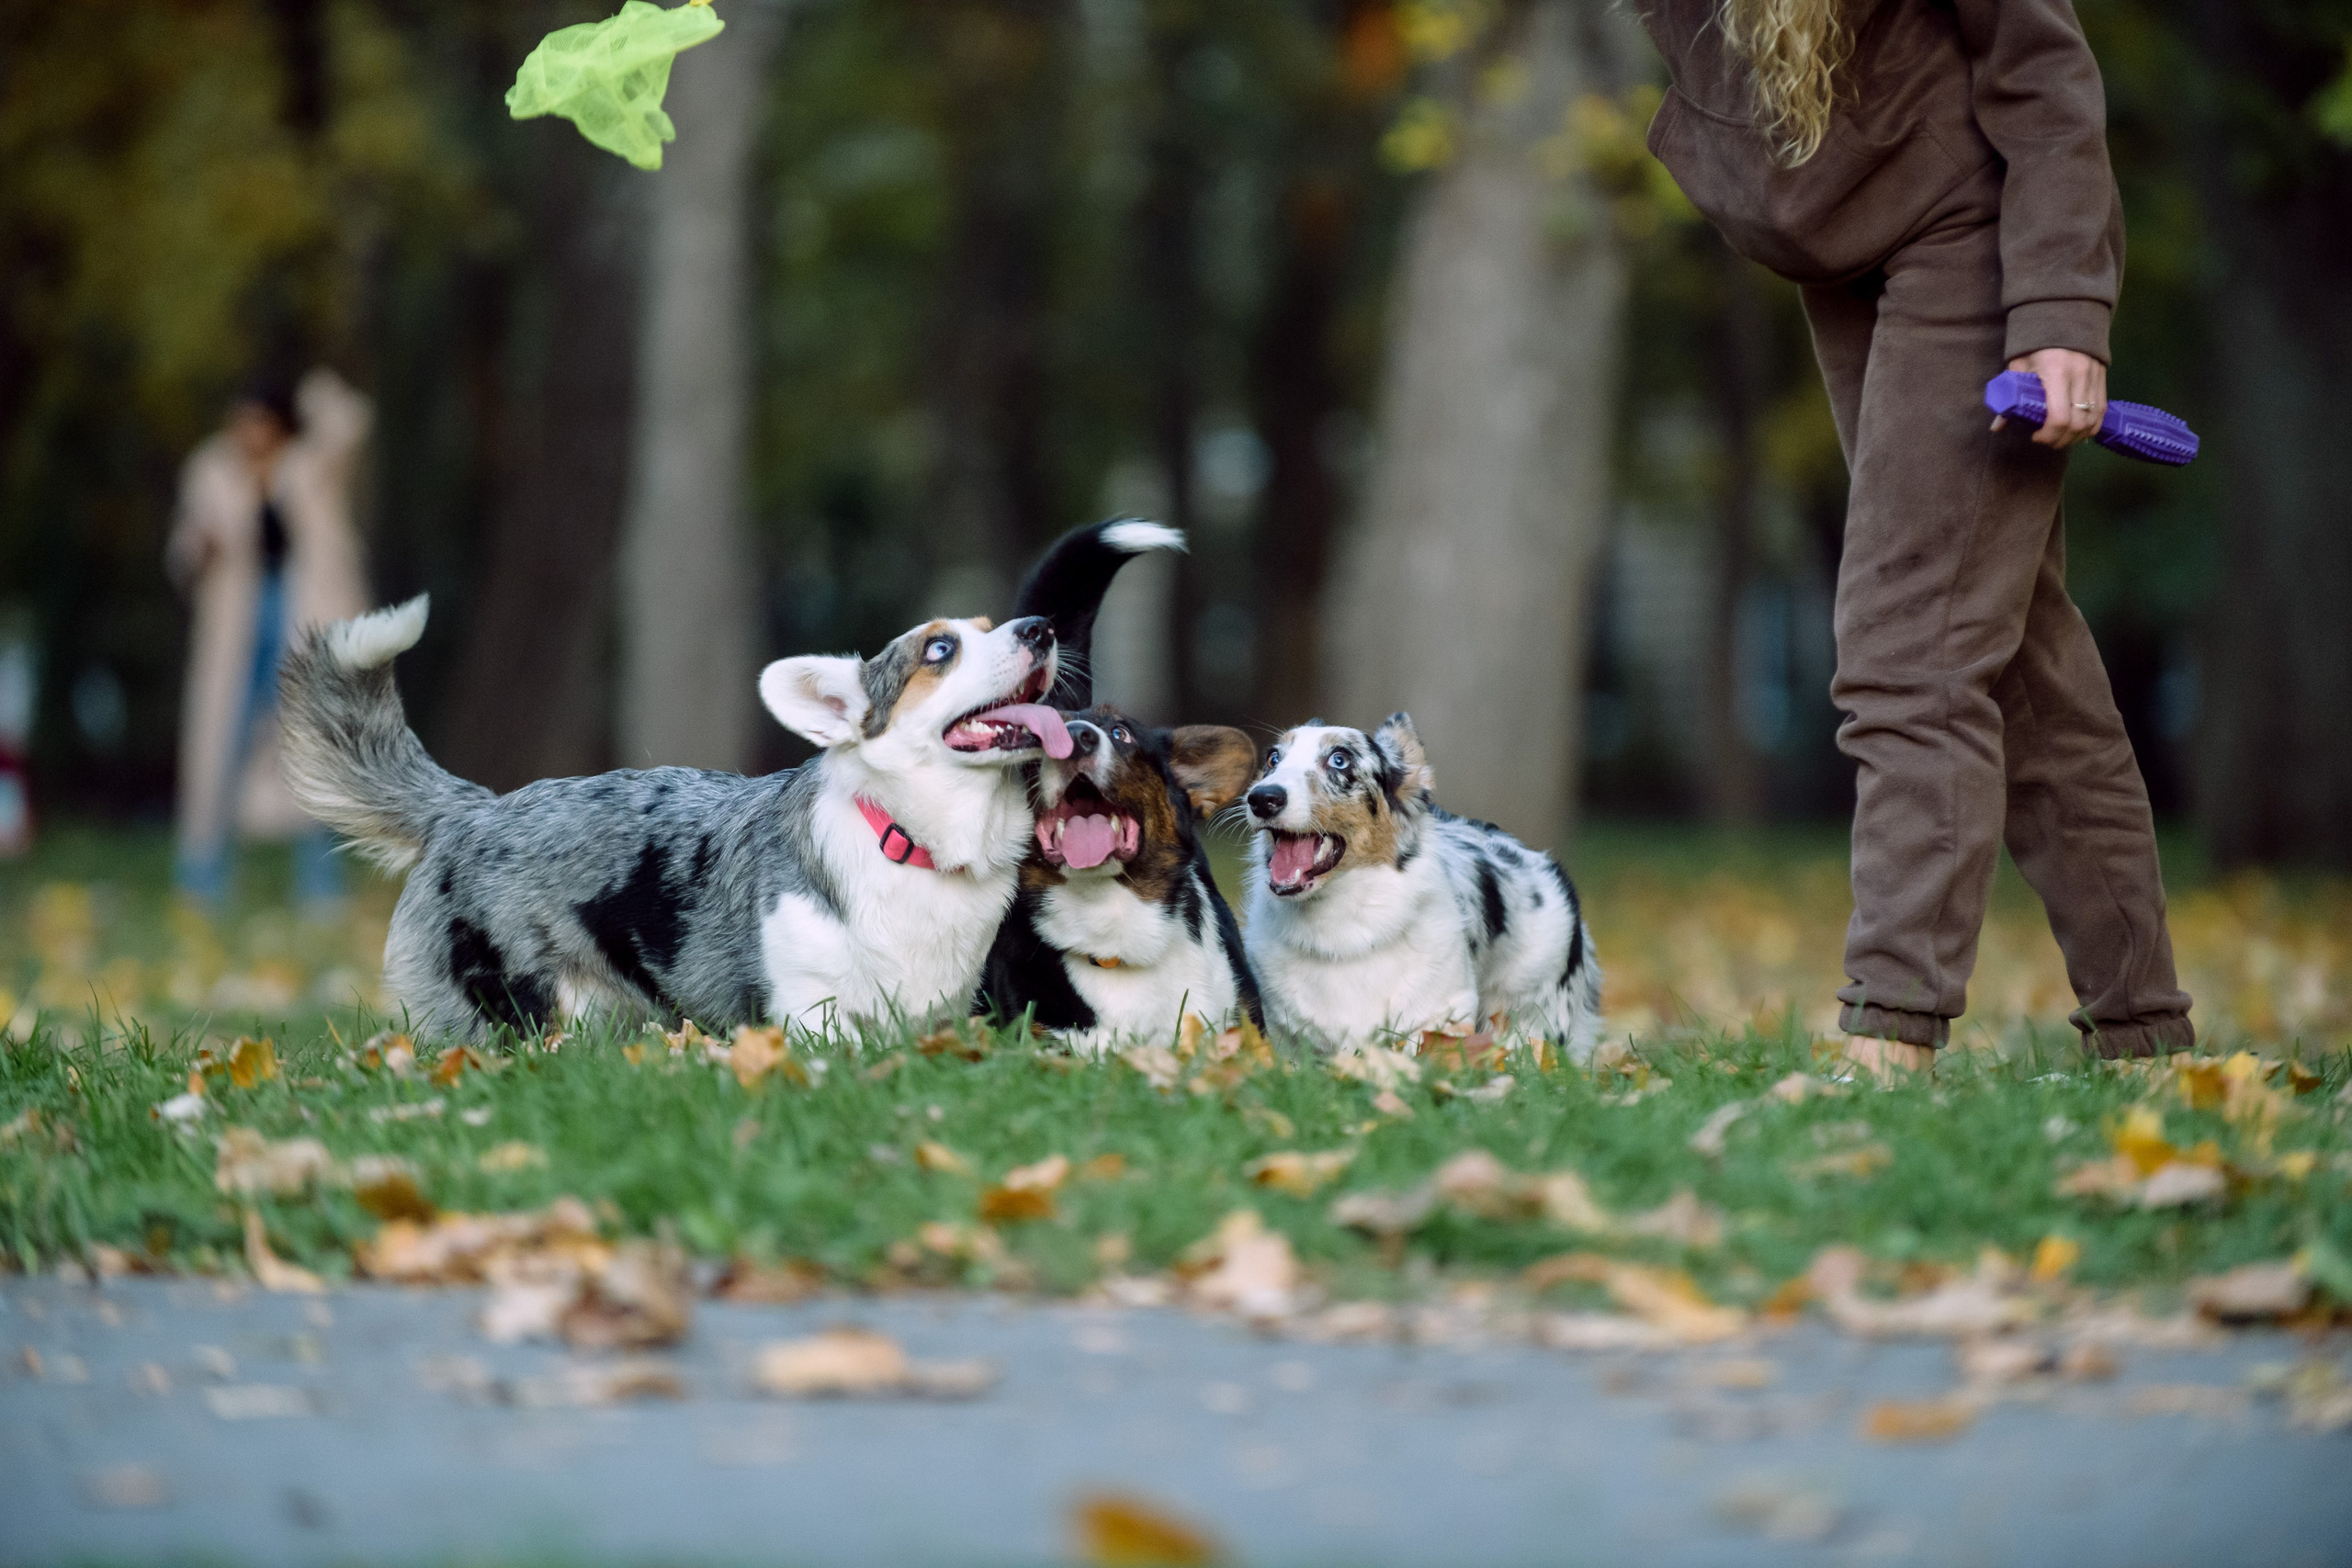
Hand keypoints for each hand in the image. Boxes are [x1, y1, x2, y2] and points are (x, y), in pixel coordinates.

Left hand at [1990, 349, 2106, 448]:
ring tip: (2060, 438)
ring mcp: (2094, 376)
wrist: (2064, 317)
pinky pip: (2101, 411)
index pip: (2058, 417)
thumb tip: (1998, 427)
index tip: (2035, 436)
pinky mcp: (2103, 378)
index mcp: (2055, 372)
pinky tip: (2077, 431)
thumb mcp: (2018, 367)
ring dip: (2076, 436)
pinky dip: (2090, 426)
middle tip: (2046, 440)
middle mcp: (2079, 375)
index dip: (2048, 435)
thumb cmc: (2035, 344)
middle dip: (2061, 440)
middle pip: (2077, 424)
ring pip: (2092, 420)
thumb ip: (2009, 398)